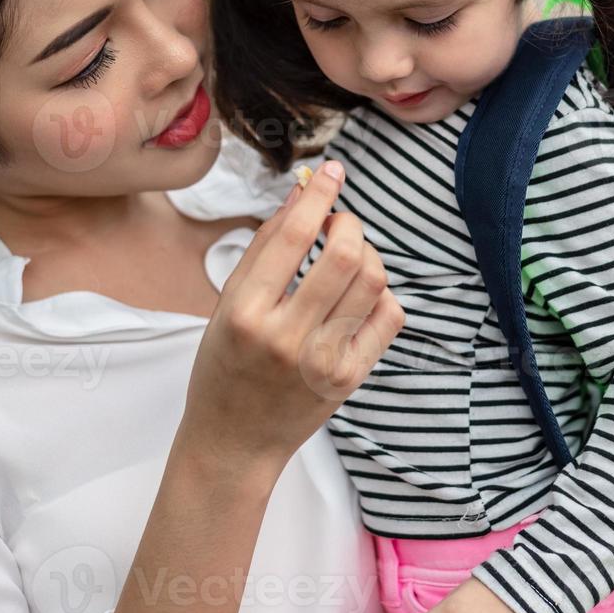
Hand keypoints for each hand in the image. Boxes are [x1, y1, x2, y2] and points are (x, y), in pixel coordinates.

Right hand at [179, 160, 404, 471]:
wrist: (235, 440)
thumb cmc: (225, 366)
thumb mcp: (228, 304)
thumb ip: (265, 248)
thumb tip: (303, 193)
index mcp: (245, 312)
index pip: (293, 236)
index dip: (319, 194)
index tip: (331, 172)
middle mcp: (286, 337)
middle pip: (345, 255)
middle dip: (349, 223)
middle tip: (339, 222)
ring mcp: (324, 361)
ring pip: (373, 281)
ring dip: (367, 254)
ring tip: (348, 256)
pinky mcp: (351, 377)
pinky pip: (389, 316)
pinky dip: (381, 292)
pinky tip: (359, 294)